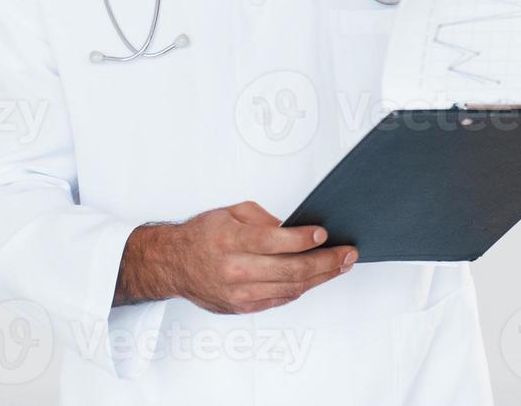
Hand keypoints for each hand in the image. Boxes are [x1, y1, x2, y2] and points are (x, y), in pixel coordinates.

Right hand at [114, 201, 356, 314]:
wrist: (173, 264)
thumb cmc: (203, 235)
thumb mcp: (231, 212)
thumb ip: (263, 220)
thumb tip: (294, 229)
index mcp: (231, 240)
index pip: (276, 241)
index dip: (304, 239)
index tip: (324, 233)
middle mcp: (235, 269)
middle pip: (290, 269)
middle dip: (325, 262)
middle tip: (347, 254)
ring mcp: (238, 293)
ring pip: (290, 288)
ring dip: (320, 277)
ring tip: (340, 266)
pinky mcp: (241, 308)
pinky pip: (280, 299)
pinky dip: (300, 289)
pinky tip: (316, 279)